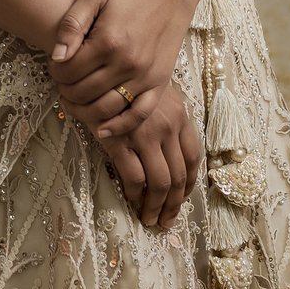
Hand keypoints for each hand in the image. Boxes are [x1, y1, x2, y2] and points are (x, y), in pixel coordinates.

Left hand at [48, 0, 205, 138]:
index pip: (69, 71)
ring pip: (107, 109)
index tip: (55, 67)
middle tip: (62, 84)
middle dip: (66, 91)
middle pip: (84, 93)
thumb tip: (57, 56)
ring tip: (74, 102)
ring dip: (84, 111)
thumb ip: (72, 24)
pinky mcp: (160, 83)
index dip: (55, 73)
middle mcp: (127, 63)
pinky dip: (119, 127)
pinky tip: (102, 130)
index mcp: (108, 41)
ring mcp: (145, 76)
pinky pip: (139, 115)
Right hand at [94, 85, 201, 231]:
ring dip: (156, 206)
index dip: (189, 185)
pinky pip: (134, 176)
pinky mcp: (120, 140)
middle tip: (165, 221)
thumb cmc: (124, 83)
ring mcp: (144, 133)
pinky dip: (135, 194)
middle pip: (178, 176)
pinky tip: (132, 200)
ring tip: (150, 220)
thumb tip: (173, 156)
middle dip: (173, 204)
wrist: (96, 67)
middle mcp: (167, 125)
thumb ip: (168, 120)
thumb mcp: (155, 96)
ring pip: (160, 182)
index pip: (193, 159)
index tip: (181, 200)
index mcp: (180, 116)